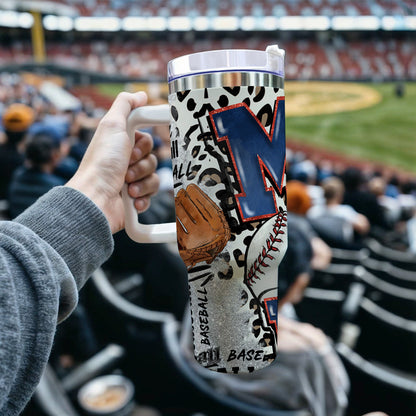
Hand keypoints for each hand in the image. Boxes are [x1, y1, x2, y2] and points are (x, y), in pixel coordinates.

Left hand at [66, 91, 158, 233]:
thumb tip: (141, 95)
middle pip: (153, 158)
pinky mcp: (135, 199)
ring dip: (142, 181)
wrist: (95, 198)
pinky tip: (131, 199)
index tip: (132, 148)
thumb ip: (125, 104)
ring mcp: (130, 181)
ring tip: (127, 186)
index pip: (146, 140)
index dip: (143, 145)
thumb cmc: (101, 163)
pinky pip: (152, 195)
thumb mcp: (111, 125)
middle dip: (141, 164)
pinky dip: (143, 197)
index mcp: (120, 145)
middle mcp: (124, 162)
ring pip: (154, 177)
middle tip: (125, 167)